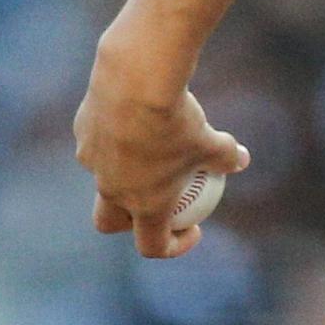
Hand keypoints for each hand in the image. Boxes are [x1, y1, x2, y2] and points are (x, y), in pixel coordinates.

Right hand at [75, 56, 246, 259]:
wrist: (136, 79)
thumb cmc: (178, 120)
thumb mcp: (212, 141)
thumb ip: (227, 156)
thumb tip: (241, 159)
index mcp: (145, 204)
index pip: (151, 245)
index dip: (173, 245)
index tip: (193, 228)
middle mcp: (112, 188)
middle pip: (109, 221)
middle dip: (127, 221)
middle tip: (153, 201)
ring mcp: (92, 160)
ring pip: (102, 175)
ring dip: (120, 172)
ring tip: (147, 147)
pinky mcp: (82, 131)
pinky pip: (98, 141)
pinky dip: (113, 136)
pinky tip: (133, 112)